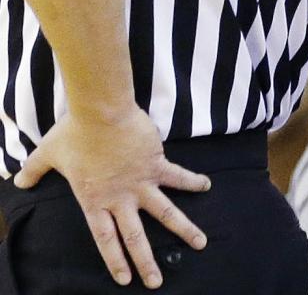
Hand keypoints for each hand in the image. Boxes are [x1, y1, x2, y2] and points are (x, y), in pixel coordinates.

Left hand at [15, 107, 208, 288]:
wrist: (100, 112)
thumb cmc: (73, 133)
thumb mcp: (48, 154)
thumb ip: (34, 171)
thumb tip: (18, 182)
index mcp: (94, 201)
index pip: (106, 240)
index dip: (116, 261)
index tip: (125, 280)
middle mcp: (120, 199)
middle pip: (136, 238)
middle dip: (147, 262)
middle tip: (156, 283)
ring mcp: (140, 183)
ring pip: (165, 213)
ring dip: (184, 229)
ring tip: (200, 243)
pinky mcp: (156, 164)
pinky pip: (178, 176)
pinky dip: (193, 181)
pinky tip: (206, 186)